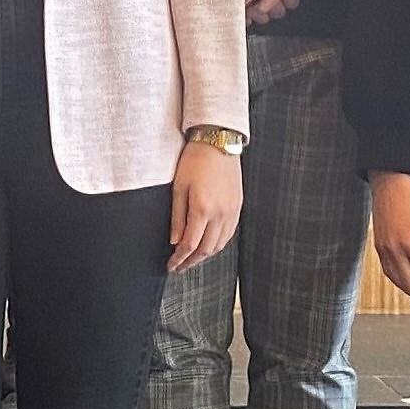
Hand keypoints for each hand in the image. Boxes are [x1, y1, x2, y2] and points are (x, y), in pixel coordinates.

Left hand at [168, 140, 241, 270]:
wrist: (218, 141)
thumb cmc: (195, 160)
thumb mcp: (178, 187)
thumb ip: (177, 217)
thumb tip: (174, 241)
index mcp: (202, 209)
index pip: (189, 245)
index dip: (179, 259)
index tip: (171, 266)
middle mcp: (220, 214)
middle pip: (206, 250)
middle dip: (191, 262)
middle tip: (179, 267)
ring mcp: (232, 211)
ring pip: (219, 245)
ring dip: (205, 255)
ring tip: (192, 259)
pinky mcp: (238, 206)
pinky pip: (229, 234)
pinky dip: (218, 244)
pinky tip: (209, 245)